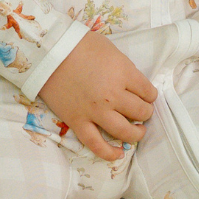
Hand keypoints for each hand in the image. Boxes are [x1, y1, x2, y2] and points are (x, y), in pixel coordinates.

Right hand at [36, 30, 158, 162]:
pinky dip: (109, 152)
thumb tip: (132, 82)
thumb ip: (124, 68)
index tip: (147, 95)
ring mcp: (95, 111)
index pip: (148, 91)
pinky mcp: (78, 121)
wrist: (47, 52)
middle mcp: (113, 95)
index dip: (150, 94)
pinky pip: (96, 144)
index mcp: (123, 73)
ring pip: (124, 131)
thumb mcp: (110, 50)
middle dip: (146, 112)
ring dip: (136, 133)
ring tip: (138, 131)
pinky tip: (119, 154)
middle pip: (140, 111)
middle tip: (143, 110)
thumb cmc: (78, 44)